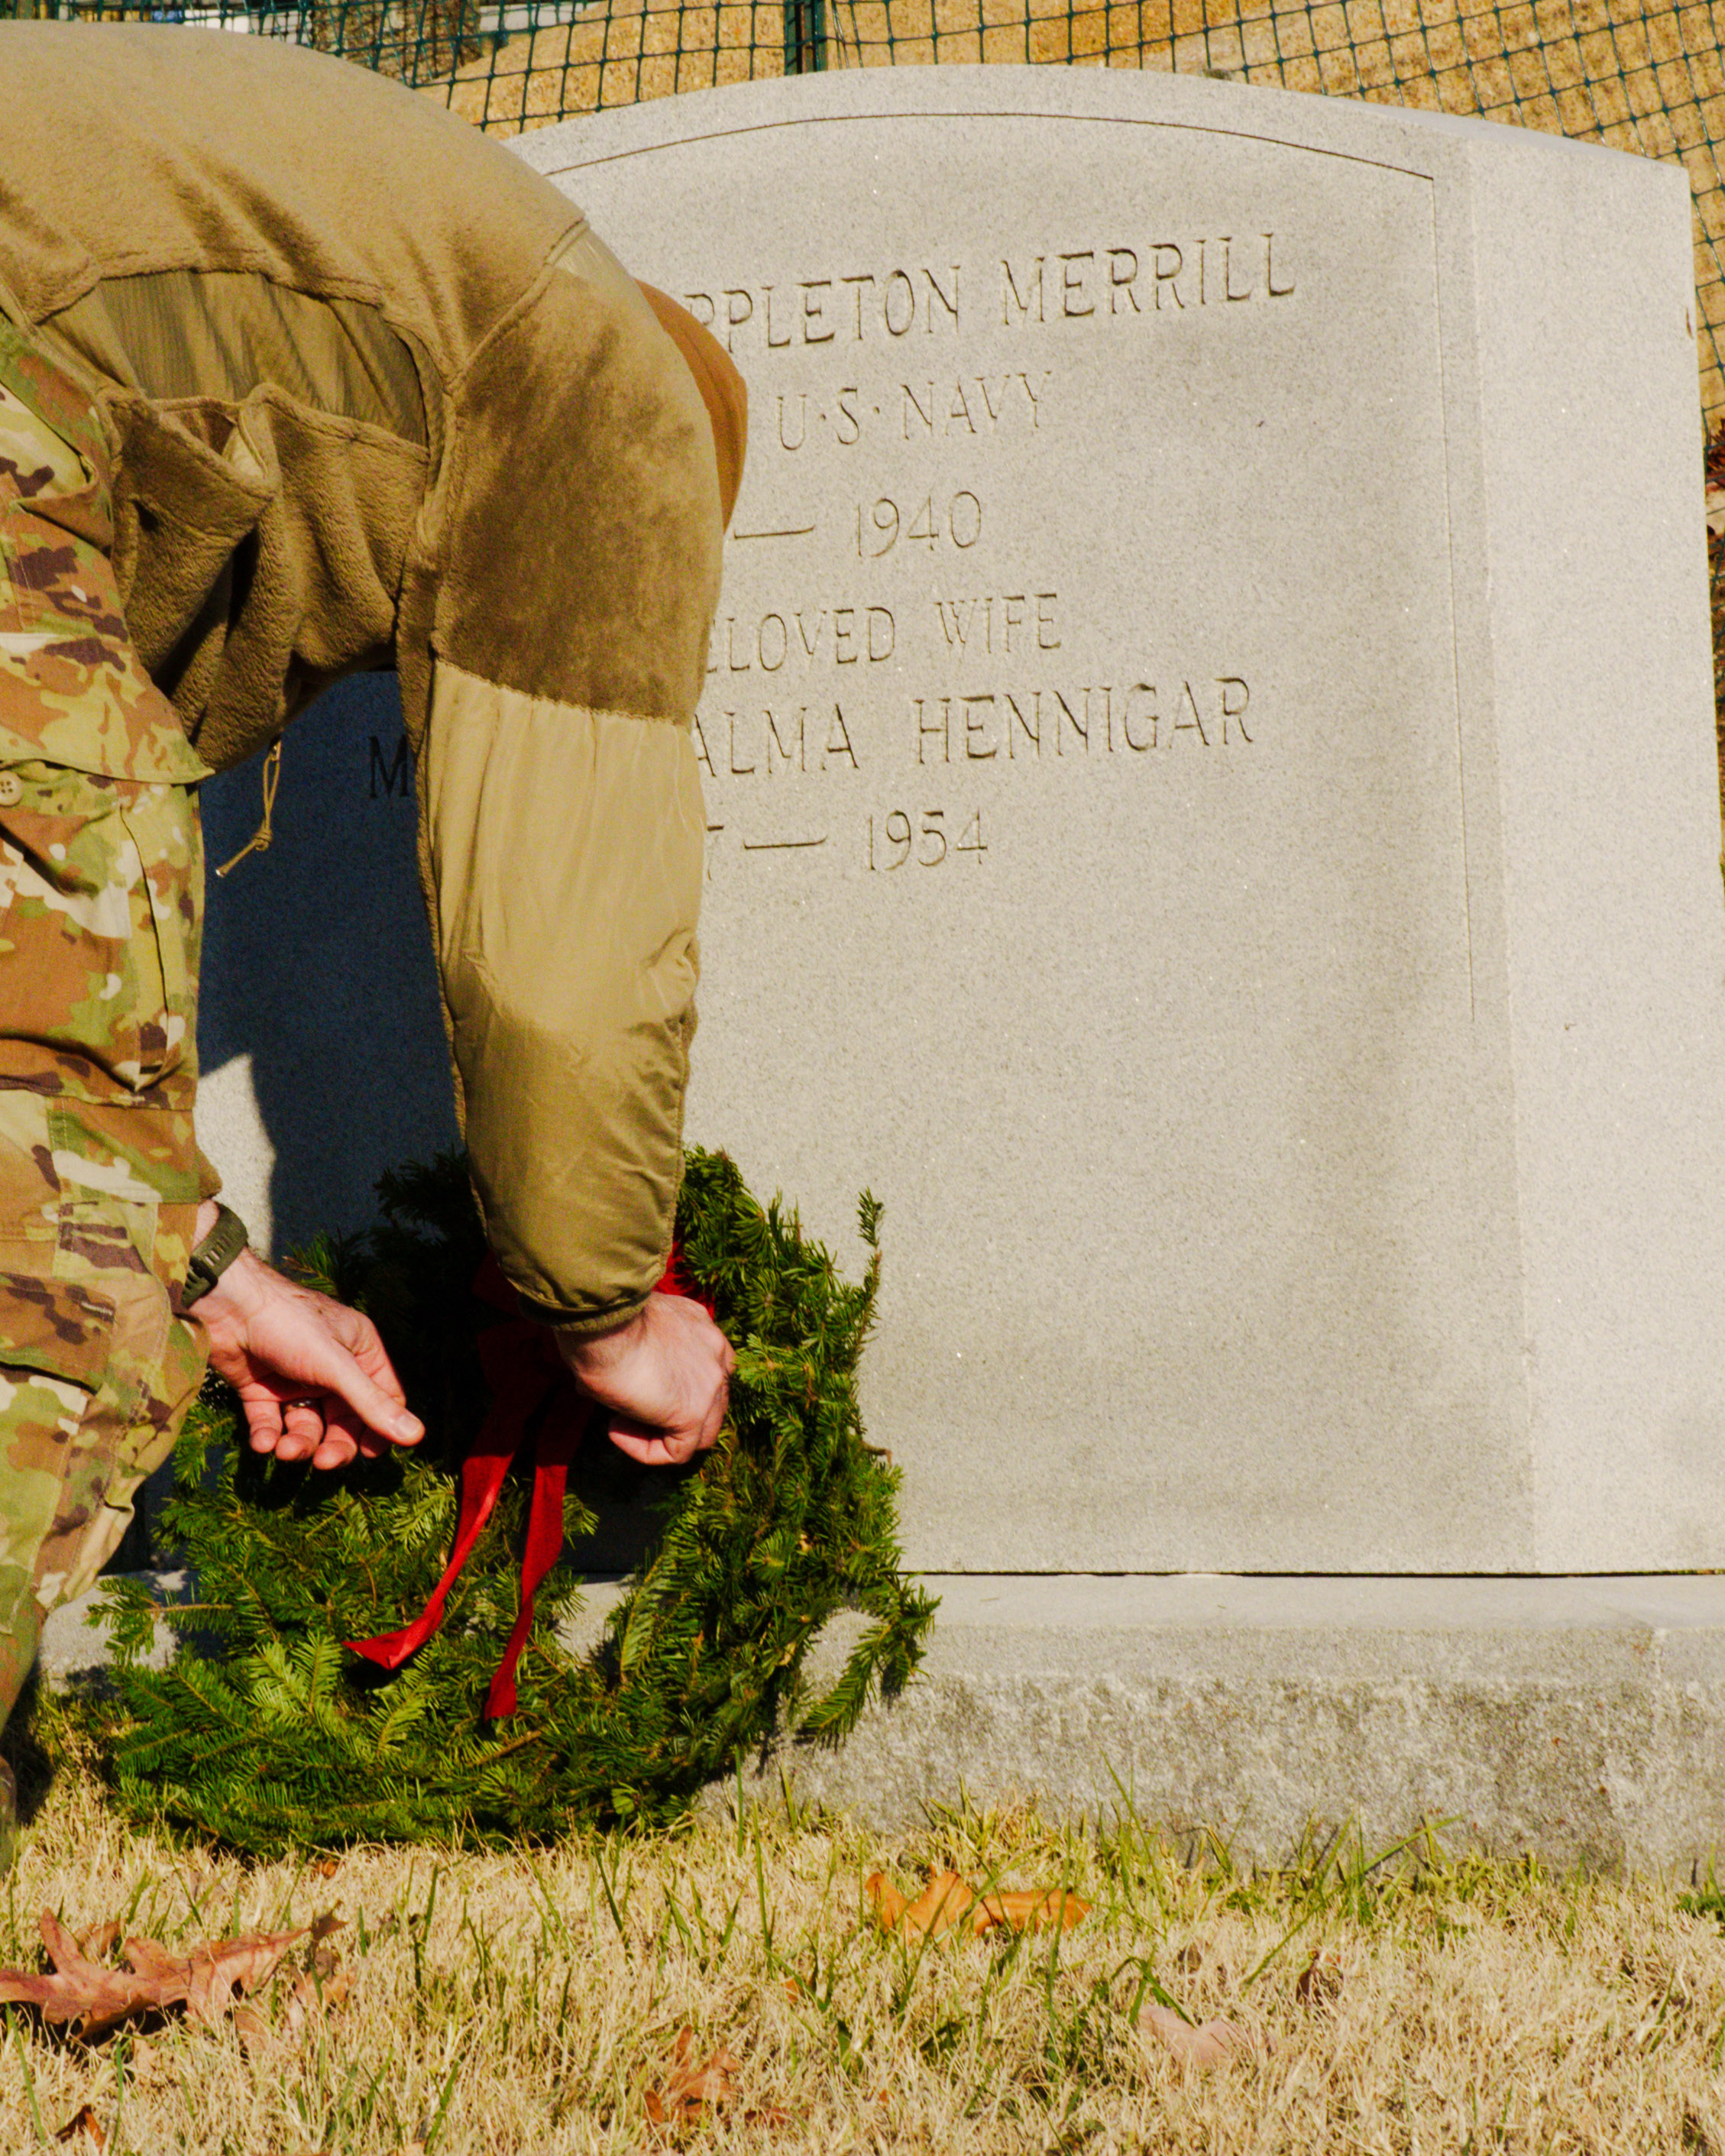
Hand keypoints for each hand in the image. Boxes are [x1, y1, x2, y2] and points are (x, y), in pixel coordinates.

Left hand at [193, 1220, 423, 1471]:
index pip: (382, 1398)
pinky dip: (268, 1437)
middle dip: (335, 1445)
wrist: (226, 1307)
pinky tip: (263, 1444)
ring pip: (307, 1426)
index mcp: (359, 1352)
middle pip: (344, 1420)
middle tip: (324, 1462)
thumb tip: (417, 1437)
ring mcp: (296, 1380)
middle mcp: (331, 1368)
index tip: (369, 1454)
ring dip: (298, 1444)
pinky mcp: (262, 1390)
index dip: (379, 1429)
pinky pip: (272, 1424)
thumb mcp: (335, 1366)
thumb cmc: (289, 1325)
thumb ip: (371, 1404)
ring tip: (284, 1451)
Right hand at [564, 1292, 735, 1466]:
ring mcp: (711, 1384)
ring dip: (661, 1436)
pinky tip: (616, 1432)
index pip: (706, 1367)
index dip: (676, 1386)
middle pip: (711, 1401)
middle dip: (673, 1413)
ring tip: (620, 1424)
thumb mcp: (627, 1330)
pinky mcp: (694, 1413)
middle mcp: (715, 1351)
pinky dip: (646, 1450)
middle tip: (629, 1409)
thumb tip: (609, 1377)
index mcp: (700, 1325)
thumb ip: (634, 1352)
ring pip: (702, 1431)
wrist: (604, 1324)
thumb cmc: (603, 1320)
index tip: (637, 1385)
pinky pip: (678, 1451)